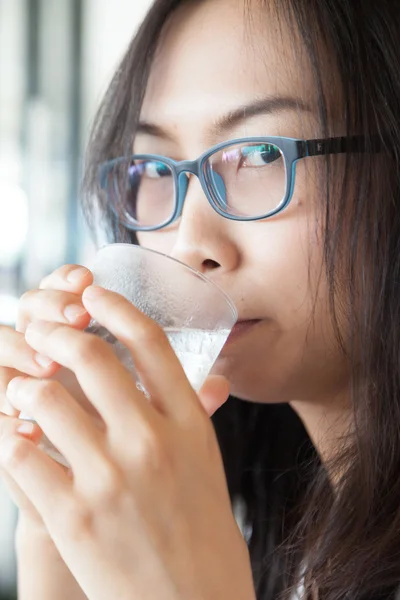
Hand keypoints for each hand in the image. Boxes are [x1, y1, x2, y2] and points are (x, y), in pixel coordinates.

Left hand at [0, 286, 254, 599]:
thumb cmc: (201, 528)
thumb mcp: (207, 461)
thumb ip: (197, 413)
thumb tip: (201, 376)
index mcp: (188, 424)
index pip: (149, 342)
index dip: (115, 306)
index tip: (93, 292)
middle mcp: (152, 442)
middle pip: (90, 357)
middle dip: (56, 332)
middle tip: (41, 330)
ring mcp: (110, 478)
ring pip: (45, 398)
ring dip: (23, 384)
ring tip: (22, 387)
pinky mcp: (72, 516)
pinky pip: (20, 452)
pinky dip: (8, 432)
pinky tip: (12, 430)